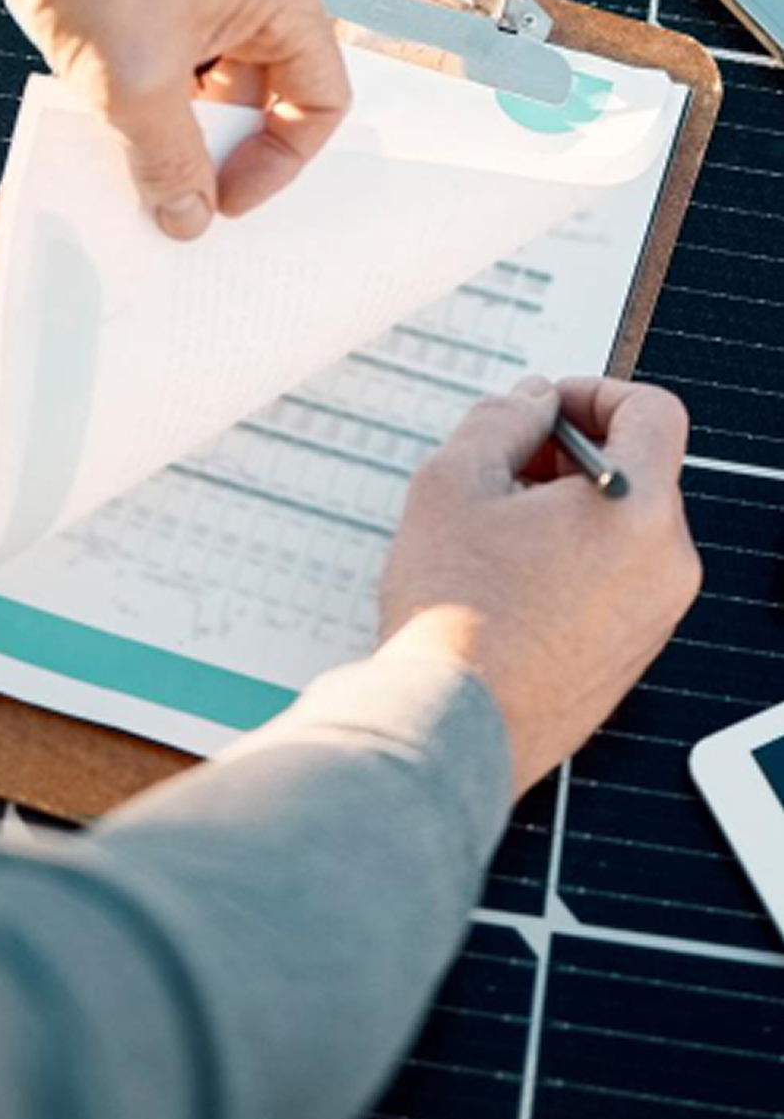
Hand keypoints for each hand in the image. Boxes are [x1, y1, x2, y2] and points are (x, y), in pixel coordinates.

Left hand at [0, 0, 349, 239]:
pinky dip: (148, 96)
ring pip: (212, 82)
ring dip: (178, 126)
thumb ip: (170, 163)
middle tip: (179, 190)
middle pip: (265, 95)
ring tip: (134, 155)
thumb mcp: (136, 86)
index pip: (320, 100)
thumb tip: (188, 217)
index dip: (281, 162)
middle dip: (223, 149)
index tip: (227, 199)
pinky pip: (171, 59)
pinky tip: (107, 119)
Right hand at [377, 376, 700, 797]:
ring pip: (623, 528)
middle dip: (569, 456)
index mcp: (637, 511)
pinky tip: (504, 580)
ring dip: (565, 509)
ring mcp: (655, 616)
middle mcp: (667, 564)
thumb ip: (501, 419)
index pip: (653, 412)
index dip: (594, 393)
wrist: (452, 726)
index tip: (545, 410)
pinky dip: (571, 560)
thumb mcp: (452, 481)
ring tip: (492, 533)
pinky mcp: (631, 654)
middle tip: (501, 469)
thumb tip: (531, 403)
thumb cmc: (453, 614)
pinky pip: (616, 579)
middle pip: (639, 471)